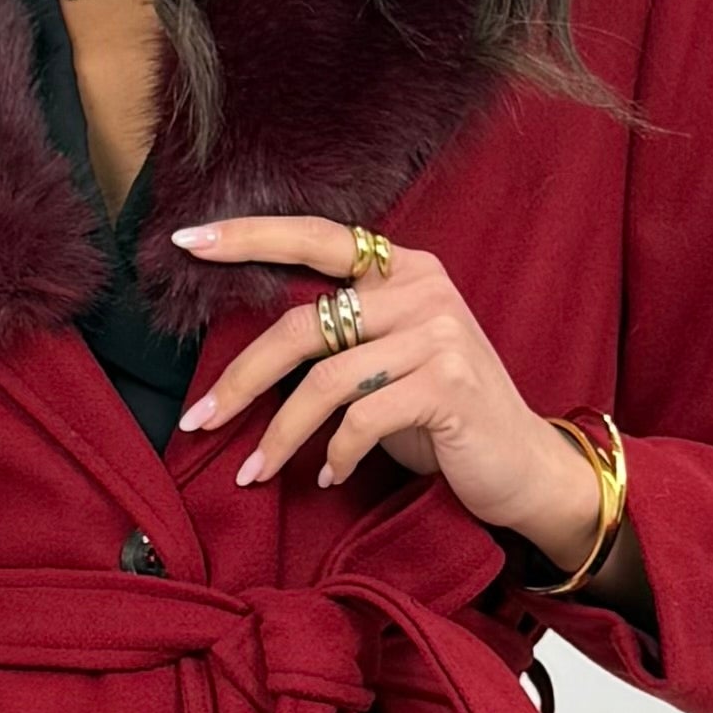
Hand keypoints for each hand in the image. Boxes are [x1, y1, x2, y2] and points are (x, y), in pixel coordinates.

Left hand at [172, 212, 604, 566]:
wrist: (524, 465)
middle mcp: (422, 288)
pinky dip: (333, 454)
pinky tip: (328, 476)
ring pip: (324, 380)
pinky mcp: (447, 385)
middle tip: (200, 421)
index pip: (315, 235)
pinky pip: (360, 419)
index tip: (187, 242)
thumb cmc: (443, 417)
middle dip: (242, 379)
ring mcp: (438, 334)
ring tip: (255, 473)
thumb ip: (341, 337)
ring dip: (279, 435)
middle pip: (303, 325)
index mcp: (403, 268)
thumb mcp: (391, 361)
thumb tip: (249, 357)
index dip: (250, 236)